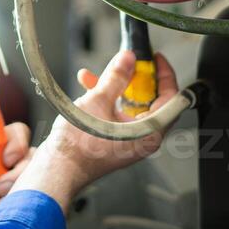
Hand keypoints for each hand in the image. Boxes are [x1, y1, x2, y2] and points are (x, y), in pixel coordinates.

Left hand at [0, 115, 32, 228]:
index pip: (2, 128)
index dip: (7, 134)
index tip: (2, 148)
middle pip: (23, 142)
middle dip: (17, 151)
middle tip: (3, 165)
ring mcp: (12, 181)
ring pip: (32, 162)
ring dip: (18, 175)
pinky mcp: (23, 198)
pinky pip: (40, 184)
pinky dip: (26, 190)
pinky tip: (7, 202)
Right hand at [13, 50, 179, 211]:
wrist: (57, 169)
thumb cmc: (78, 149)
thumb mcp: (98, 102)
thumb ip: (116, 77)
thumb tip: (128, 59)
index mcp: (150, 133)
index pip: (172, 99)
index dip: (165, 75)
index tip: (156, 59)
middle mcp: (143, 138)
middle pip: (152, 100)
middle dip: (138, 78)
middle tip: (131, 62)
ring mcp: (129, 140)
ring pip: (132, 105)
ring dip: (118, 86)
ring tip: (104, 71)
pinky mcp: (115, 140)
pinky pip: (118, 113)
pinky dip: (108, 98)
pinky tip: (89, 84)